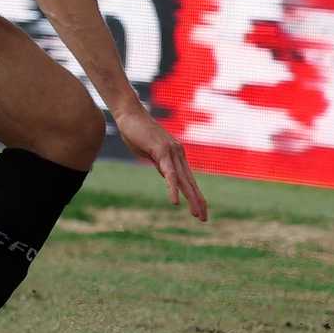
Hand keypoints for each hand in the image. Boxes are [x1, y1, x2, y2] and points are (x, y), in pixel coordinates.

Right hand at [114, 106, 206, 220]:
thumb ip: (160, 163)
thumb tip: (167, 176)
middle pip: (190, 182)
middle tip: (204, 219)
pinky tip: (175, 201)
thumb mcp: (150, 152)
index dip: (195, 195)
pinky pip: (169, 174)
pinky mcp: (161, 151)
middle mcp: (178, 153)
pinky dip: (173, 188)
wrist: (129, 113)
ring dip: (191, 199)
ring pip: (183, 180)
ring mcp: (171, 151)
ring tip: (197, 215)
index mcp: (176, 155)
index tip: (201, 210)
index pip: (189, 179)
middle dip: (198, 201)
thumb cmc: (136, 131)